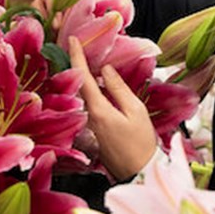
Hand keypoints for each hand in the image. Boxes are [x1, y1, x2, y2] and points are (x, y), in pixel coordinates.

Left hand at [69, 36, 157, 179]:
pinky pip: (89, 105)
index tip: (72, 39)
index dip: (77, 56)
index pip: (83, 77)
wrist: (139, 173)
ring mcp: (88, 125)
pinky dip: (90, 90)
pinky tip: (96, 82)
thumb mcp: (135, 111)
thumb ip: (119, 88)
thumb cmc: (142, 144)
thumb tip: (106, 70)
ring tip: (86, 56)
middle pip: (78, 84)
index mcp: (97, 110)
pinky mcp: (93, 132)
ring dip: (83, 76)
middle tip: (74, 43)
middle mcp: (88, 117)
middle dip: (76, 63)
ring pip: (83, 95)